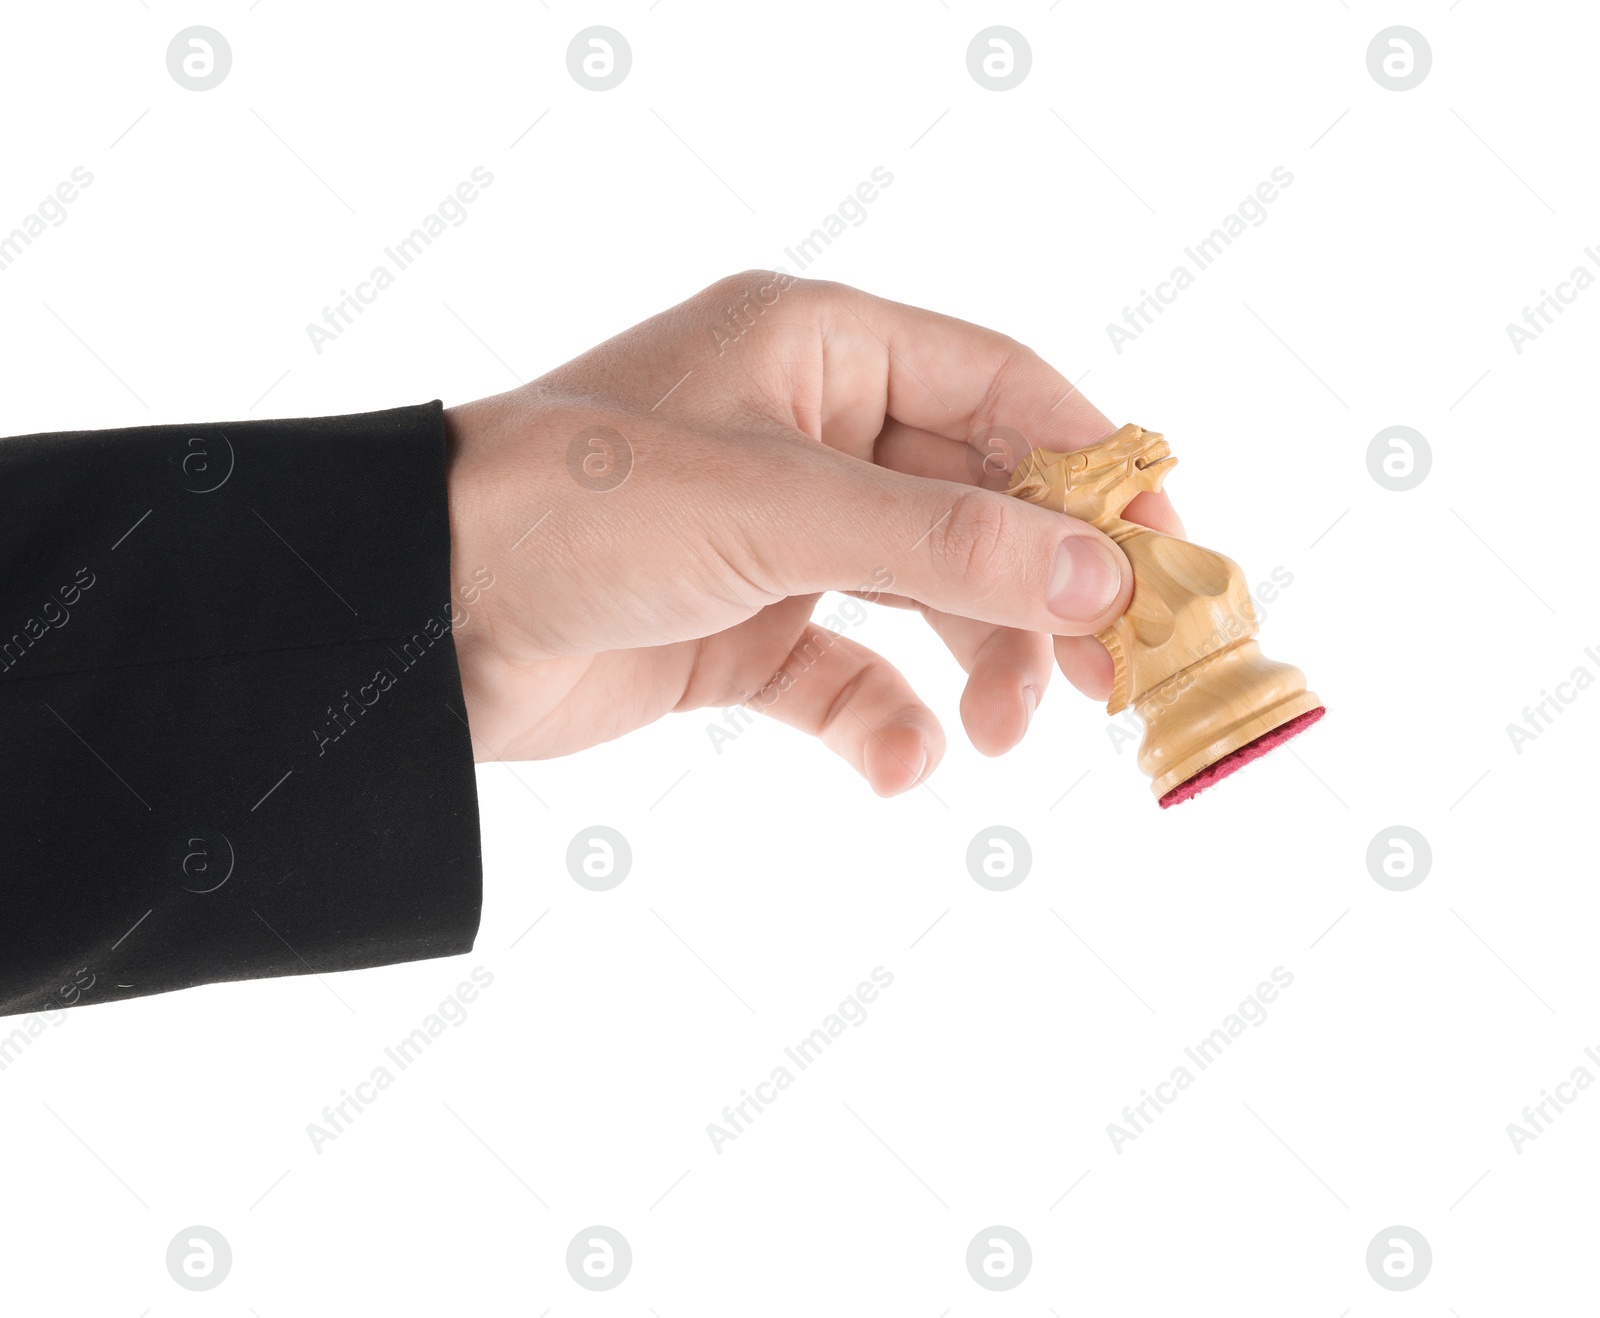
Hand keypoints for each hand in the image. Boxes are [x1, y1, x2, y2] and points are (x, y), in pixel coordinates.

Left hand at [444, 273, 1182, 794]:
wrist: (419, 619)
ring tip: (1005, 734)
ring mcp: (776, 536)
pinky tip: (898, 764)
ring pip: (923, 594)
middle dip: (1042, 587)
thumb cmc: (578, 506)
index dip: (1093, 467)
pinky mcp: (741, 630)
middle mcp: (808, 431)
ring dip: (975, 664)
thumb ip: (943, 539)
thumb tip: (1100, 574)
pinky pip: (845, 674)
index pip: (1001, 390)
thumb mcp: (776, 506)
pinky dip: (880, 720)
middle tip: (1107, 676)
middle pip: (976, 501)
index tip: (1165, 554)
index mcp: (820, 348)